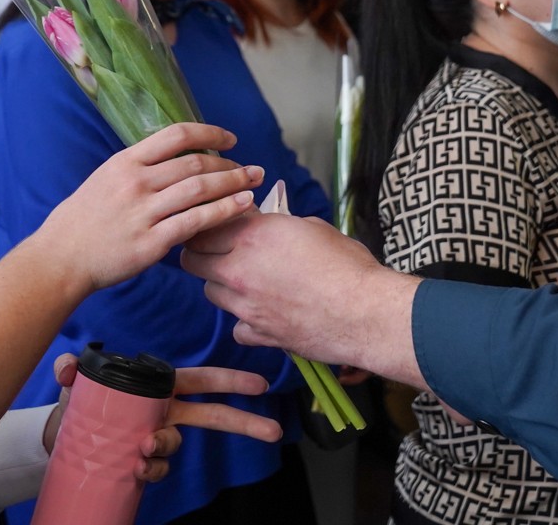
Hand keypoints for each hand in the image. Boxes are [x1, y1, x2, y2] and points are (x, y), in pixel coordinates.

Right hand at [37, 122, 263, 296]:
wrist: (61, 258)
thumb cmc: (82, 220)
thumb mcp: (104, 179)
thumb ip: (138, 168)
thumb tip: (173, 157)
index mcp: (125, 162)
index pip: (176, 135)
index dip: (210, 133)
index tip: (230, 139)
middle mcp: (136, 183)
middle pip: (195, 163)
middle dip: (230, 164)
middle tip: (251, 168)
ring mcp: (144, 212)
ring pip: (200, 190)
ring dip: (234, 184)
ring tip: (254, 183)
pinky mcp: (151, 242)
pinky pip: (196, 222)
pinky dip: (224, 211)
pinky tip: (242, 206)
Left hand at [42, 353, 282, 481]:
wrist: (63, 435)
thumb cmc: (81, 400)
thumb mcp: (77, 381)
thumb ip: (71, 367)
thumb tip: (67, 366)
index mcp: (161, 386)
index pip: (203, 380)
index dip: (230, 382)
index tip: (259, 385)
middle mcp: (166, 411)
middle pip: (212, 416)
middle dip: (244, 423)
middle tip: (273, 431)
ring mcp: (156, 436)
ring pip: (175, 445)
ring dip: (165, 448)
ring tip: (143, 450)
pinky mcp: (142, 460)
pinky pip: (157, 467)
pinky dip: (151, 469)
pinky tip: (138, 468)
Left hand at [183, 213, 423, 383]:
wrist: (365, 313)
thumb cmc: (348, 265)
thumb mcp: (314, 228)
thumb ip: (281, 227)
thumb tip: (273, 228)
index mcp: (254, 235)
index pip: (205, 226)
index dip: (209, 224)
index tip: (217, 224)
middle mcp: (240, 269)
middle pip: (192, 260)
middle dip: (200, 253)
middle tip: (216, 250)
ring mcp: (246, 305)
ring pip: (210, 292)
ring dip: (222, 284)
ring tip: (244, 280)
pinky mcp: (260, 334)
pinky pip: (237, 327)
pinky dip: (245, 321)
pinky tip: (263, 313)